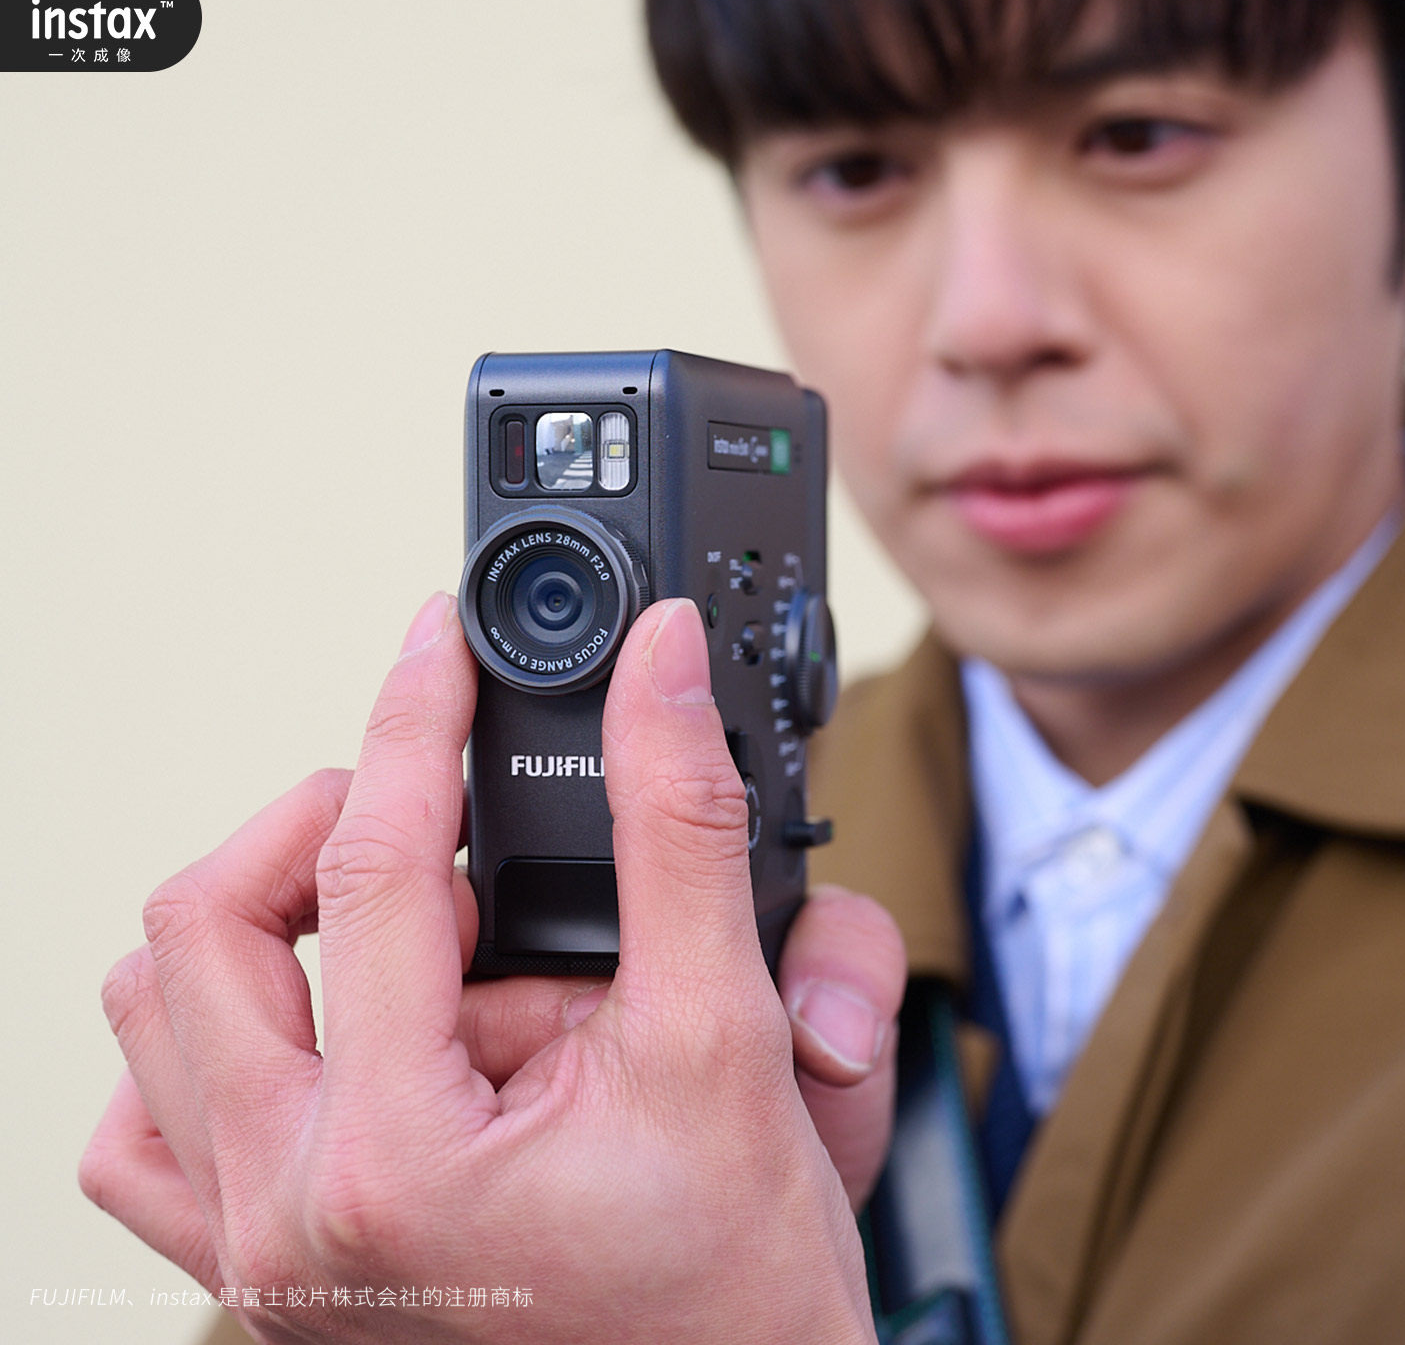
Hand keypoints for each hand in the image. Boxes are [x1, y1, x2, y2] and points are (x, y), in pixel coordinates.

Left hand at [81, 594, 885, 1342]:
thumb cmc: (733, 1278)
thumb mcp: (725, 1028)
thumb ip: (682, 824)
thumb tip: (660, 670)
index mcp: (393, 1155)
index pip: (373, 860)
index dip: (417, 714)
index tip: (439, 641)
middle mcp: (286, 1213)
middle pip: (206, 925)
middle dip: (319, 821)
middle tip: (420, 798)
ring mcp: (256, 1250)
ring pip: (158, 1014)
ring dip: (262, 923)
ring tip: (387, 913)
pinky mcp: (261, 1266)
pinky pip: (156, 1126)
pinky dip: (214, 1034)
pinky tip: (324, 1016)